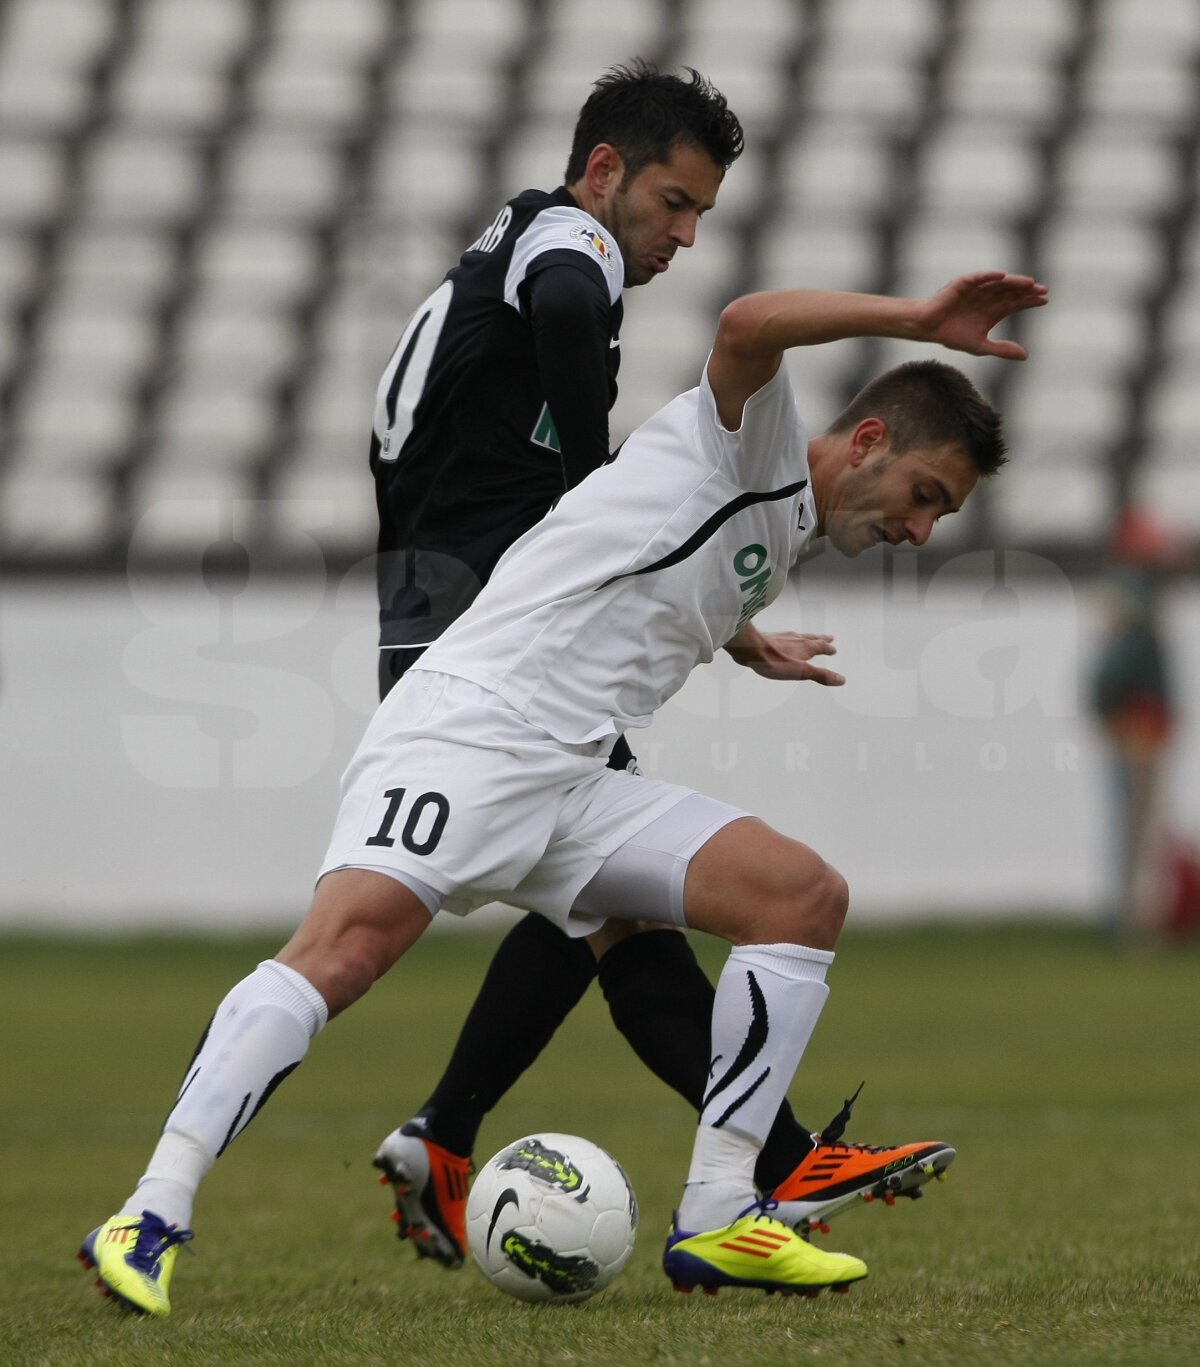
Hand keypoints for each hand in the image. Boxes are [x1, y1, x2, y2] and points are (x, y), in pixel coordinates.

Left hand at [726, 631, 844, 685]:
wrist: (748, 648)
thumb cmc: (773, 661)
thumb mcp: (801, 672)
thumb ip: (820, 675)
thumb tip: (841, 680)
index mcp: (806, 647)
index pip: (821, 646)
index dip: (828, 648)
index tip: (834, 648)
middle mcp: (796, 639)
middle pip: (812, 638)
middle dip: (821, 639)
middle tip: (829, 638)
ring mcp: (782, 637)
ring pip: (799, 636)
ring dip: (807, 638)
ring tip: (809, 638)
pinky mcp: (769, 637)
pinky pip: (784, 637)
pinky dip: (790, 638)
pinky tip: (783, 641)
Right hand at [918, 271, 1048, 359]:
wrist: (928, 328)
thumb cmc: (952, 335)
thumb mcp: (981, 346)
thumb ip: (1002, 349)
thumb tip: (1026, 356)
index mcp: (994, 310)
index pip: (1016, 303)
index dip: (1030, 301)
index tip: (1045, 301)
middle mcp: (988, 297)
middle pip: (1012, 292)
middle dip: (1028, 291)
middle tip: (1043, 290)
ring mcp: (977, 289)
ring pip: (999, 284)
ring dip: (1014, 282)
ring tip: (1029, 282)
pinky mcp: (963, 284)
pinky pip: (979, 278)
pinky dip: (989, 276)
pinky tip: (1002, 276)